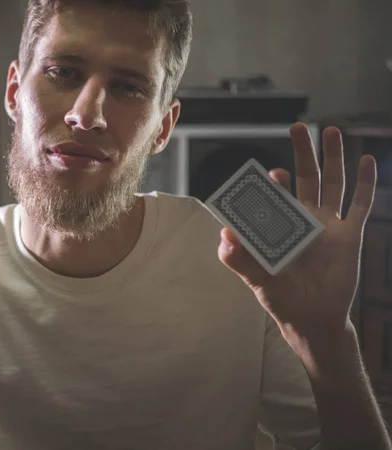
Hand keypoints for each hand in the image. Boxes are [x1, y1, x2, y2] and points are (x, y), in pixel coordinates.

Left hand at [218, 123, 375, 347]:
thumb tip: (223, 236)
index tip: (269, 173)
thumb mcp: (256, 278)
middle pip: (305, 178)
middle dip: (302, 153)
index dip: (273, 182)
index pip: (276, 195)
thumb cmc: (281, 298)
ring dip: (333, 158)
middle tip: (297, 127)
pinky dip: (365, 184)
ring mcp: (328, 225)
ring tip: (332, 131)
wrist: (312, 319)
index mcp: (280, 226)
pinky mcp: (349, 236)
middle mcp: (304, 220)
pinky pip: (360, 206)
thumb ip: (239, 259)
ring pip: (332, 183)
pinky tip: (366, 160)